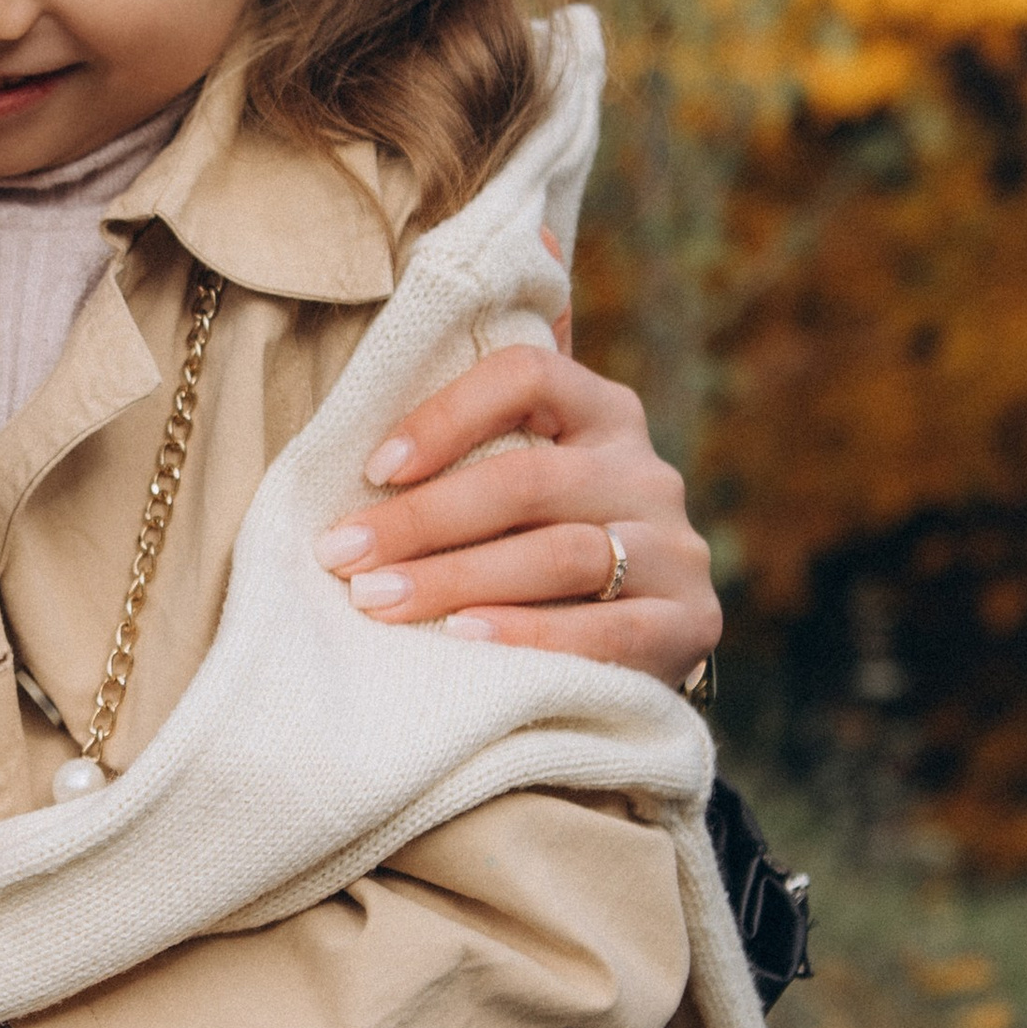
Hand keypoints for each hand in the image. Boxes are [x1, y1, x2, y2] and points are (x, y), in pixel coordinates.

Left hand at [312, 346, 717, 687]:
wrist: (634, 651)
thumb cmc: (533, 556)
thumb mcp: (512, 496)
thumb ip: (461, 463)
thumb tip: (335, 466)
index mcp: (601, 414)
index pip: (527, 375)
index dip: (445, 415)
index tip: (372, 469)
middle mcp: (647, 471)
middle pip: (529, 480)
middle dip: (421, 520)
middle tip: (343, 557)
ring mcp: (676, 548)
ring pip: (562, 553)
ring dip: (457, 579)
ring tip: (379, 603)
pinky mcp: (692, 623)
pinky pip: (608, 630)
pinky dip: (529, 634)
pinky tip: (464, 639)